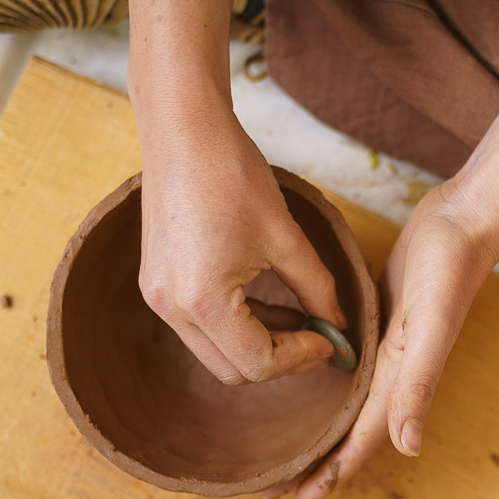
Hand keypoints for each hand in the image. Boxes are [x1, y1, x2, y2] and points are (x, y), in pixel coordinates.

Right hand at [136, 109, 347, 383]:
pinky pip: (202, 326)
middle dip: (282, 360)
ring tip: (303, 318)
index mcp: (202, 301)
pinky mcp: (158, 284)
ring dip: (261, 343)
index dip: (302, 357)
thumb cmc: (233, 174)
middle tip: (321, 338)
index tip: (332, 340)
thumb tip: (340, 326)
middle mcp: (171, 308)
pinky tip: (273, 303)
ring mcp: (158, 297)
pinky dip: (239, 324)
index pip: (258, 363)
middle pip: (234, 369)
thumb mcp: (286, 237)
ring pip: (217, 352)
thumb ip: (317, 289)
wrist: (182, 129)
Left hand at [281, 179, 498, 498]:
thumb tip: (408, 449)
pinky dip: (323, 390)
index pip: (358, 443)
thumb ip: (418, 385)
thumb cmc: (448, 271)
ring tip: (284, 449)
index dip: (327, 477)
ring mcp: (384, 351)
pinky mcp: (377, 324)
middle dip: (314, 467)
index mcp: (398, 382)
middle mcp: (390, 374)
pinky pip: (346, 372)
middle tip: (270, 491)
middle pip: (347, 434)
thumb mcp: (430, 327)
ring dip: (318, 433)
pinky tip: (303, 384)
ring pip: (345, 406)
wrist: (463, 223)